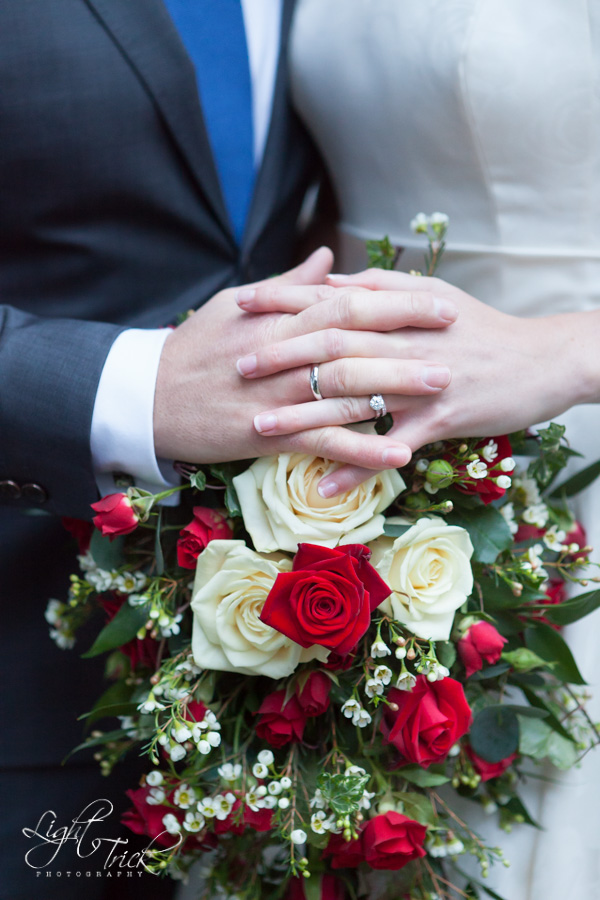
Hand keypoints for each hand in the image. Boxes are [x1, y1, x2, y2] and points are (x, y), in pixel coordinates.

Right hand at [153, 252, 457, 469]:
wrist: (149, 398)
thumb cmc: (194, 348)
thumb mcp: (237, 304)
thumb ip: (290, 284)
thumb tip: (329, 258)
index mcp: (279, 318)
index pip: (348, 301)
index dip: (397, 301)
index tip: (440, 302)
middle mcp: (282, 353)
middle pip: (354, 339)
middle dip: (408, 337)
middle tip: (456, 338)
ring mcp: (277, 395)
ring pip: (345, 388)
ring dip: (396, 388)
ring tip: (443, 389)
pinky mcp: (268, 435)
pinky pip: (323, 441)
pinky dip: (363, 447)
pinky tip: (399, 453)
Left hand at [238, 268, 599, 493]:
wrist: (543, 361)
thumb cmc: (483, 330)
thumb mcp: (434, 298)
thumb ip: (380, 289)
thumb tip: (329, 281)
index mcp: (401, 308)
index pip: (332, 298)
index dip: (285, 300)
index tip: (240, 303)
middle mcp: (406, 340)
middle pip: (334, 345)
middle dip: (281, 355)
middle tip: (237, 367)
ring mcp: (423, 380)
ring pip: (353, 397)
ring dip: (304, 415)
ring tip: (260, 429)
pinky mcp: (442, 419)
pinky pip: (390, 447)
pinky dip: (356, 466)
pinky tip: (323, 485)